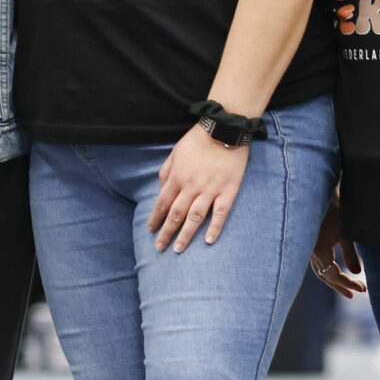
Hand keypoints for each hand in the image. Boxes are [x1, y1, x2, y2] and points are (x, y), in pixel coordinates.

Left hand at [149, 125, 250, 252]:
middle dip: (166, 232)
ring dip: (185, 235)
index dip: (156, 219)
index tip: (151, 231)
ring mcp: (210, 190)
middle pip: (176, 214)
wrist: (224, 130)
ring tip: (178, 249)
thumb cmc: (197, 141)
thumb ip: (166, 172)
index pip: (162, 203)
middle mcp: (191, 187)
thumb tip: (162, 189)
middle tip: (160, 247)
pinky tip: (208, 241)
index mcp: (177, 177)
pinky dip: (215, 228)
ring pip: (195, 218)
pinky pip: (220, 214)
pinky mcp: (228, 191)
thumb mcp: (175, 152)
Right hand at [309, 196, 364, 297]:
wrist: (316, 189)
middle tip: (357, 293)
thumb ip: (350, 253)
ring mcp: (307, 247)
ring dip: (333, 278)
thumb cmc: (333, 208)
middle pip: (324, 276)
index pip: (333, 276)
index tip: (363, 289)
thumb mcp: (345, 231)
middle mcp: (309, 252)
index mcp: (318, 251)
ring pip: (319, 269)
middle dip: (340, 285)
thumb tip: (356, 273)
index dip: (348, 284)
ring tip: (348, 285)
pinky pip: (316, 261)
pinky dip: (327, 268)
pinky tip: (335, 268)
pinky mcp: (308, 241)